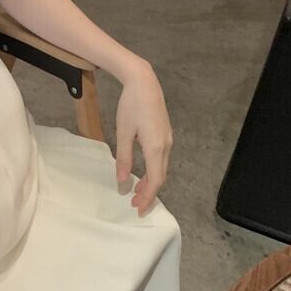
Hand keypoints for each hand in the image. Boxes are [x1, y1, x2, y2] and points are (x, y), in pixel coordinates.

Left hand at [114, 60, 173, 216]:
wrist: (144, 83)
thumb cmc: (131, 106)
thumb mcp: (123, 132)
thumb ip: (124, 157)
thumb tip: (122, 180)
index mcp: (156, 147)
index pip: (155, 179)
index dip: (148, 196)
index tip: (138, 207)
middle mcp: (166, 146)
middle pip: (160, 176)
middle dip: (149, 193)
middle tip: (136, 204)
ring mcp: (168, 139)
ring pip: (162, 168)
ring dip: (151, 182)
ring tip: (137, 192)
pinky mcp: (165, 134)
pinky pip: (161, 159)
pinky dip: (154, 170)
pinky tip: (144, 173)